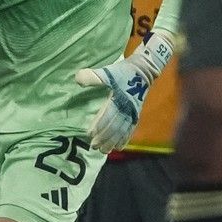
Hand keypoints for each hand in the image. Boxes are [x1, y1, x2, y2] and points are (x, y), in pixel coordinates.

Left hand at [73, 30, 173, 152]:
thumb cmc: (123, 71)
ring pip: (122, 131)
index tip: (89, 134)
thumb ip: (93, 76)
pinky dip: (124, 139)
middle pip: (115, 127)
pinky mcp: (136, 114)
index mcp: (118, 99)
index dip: (99, 126)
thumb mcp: (107, 71)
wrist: (144, 70)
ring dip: (113, 142)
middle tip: (93, 147)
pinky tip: (119, 147)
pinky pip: (130, 130)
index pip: (108, 116)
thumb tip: (78, 79)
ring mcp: (132, 113)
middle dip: (104, 138)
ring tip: (104, 151)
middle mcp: (126, 109)